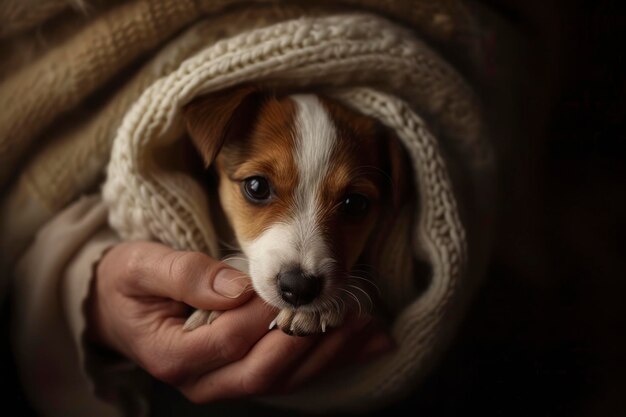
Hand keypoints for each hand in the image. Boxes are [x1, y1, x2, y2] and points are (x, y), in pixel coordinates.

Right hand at [88, 241, 393, 402]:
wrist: (121, 307)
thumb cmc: (129, 284)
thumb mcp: (140, 268)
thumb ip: (182, 274)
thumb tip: (234, 288)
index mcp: (173, 356)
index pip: (230, 339)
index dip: (263, 314)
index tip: (292, 287)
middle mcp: (204, 381)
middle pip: (265, 371)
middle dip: (310, 341)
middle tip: (347, 310)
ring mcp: (227, 381)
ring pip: (287, 378)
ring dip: (331, 354)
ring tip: (369, 327)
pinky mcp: (246, 371)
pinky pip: (294, 372)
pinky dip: (333, 358)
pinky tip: (369, 343)